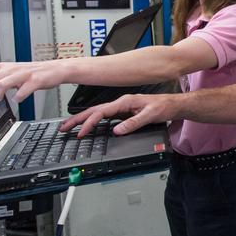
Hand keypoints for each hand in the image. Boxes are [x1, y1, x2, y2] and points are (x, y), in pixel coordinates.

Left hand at [0, 60, 65, 107]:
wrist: (56, 69)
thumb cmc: (32, 74)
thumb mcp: (11, 81)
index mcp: (2, 68)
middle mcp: (10, 70)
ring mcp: (22, 74)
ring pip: (3, 82)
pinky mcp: (35, 80)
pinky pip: (23, 89)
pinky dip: (18, 96)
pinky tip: (17, 99)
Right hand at [59, 93, 179, 137]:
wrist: (172, 105)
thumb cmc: (163, 107)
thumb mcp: (149, 116)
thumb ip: (133, 123)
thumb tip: (117, 131)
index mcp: (124, 102)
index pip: (101, 112)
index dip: (89, 123)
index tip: (81, 133)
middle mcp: (120, 103)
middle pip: (94, 111)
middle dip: (77, 119)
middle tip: (63, 127)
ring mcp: (121, 108)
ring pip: (97, 113)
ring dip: (83, 120)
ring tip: (70, 127)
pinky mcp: (123, 112)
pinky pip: (104, 117)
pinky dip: (93, 121)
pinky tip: (88, 126)